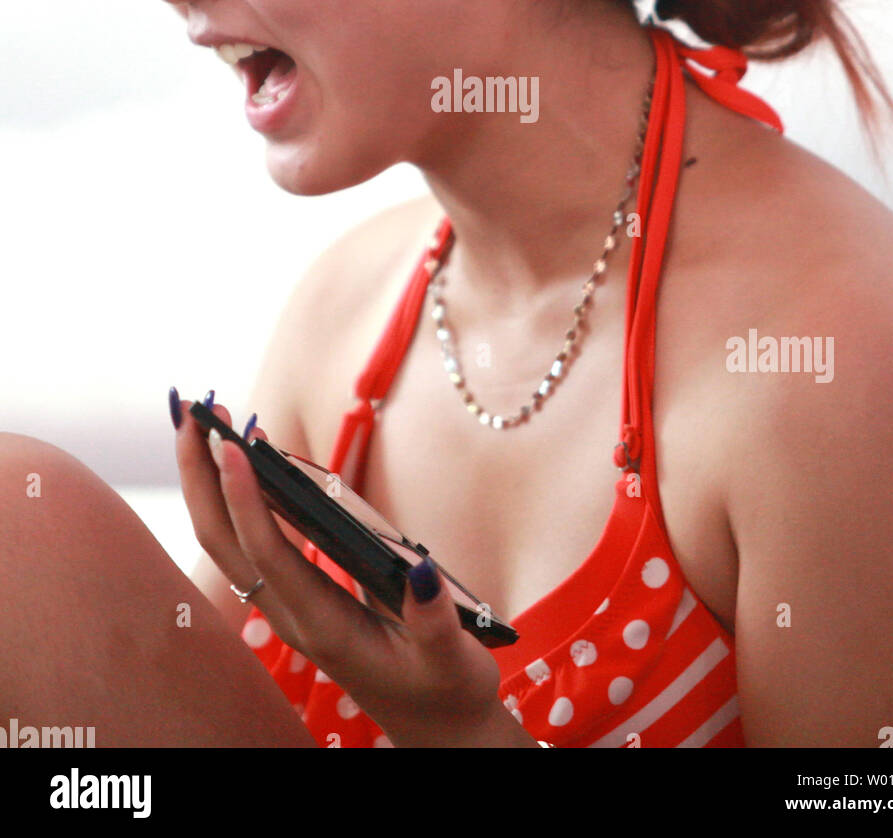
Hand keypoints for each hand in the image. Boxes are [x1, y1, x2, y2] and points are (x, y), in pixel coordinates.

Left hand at [171, 395, 535, 746]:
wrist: (435, 727)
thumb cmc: (445, 689)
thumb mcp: (451, 659)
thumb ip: (434, 617)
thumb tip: (418, 569)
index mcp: (324, 627)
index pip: (269, 555)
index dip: (247, 499)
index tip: (234, 446)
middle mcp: (294, 615)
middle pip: (224, 542)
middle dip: (203, 476)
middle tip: (196, 410)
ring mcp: (290, 607)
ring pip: (229, 541)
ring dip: (210, 481)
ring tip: (208, 420)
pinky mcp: (298, 598)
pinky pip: (253, 542)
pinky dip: (239, 495)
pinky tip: (249, 459)